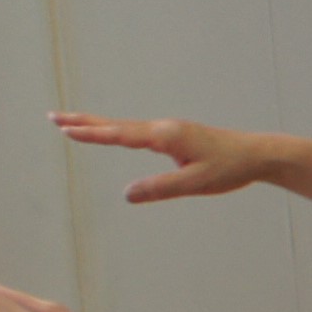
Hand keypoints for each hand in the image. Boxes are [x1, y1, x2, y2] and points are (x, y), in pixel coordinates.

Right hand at [51, 112, 278, 203]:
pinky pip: (138, 133)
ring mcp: (169, 131)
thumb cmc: (230, 168)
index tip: (66, 130)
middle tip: (53, 117)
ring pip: (125, 127)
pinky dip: (117, 130)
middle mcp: (163, 129)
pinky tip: (111, 134)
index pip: (120, 135)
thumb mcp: (196, 183)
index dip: (92, 134)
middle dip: (83, 122)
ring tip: (72, 123)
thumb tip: (127, 194)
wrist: (258, 154)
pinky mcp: (175, 137)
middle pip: (116, 125)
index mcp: (166, 136)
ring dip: (97, 125)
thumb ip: (161, 189)